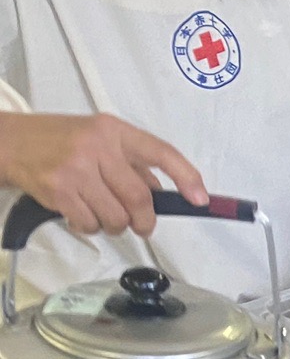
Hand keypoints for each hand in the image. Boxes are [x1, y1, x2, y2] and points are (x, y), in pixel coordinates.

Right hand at [0, 112, 206, 236]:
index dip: (186, 176)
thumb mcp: (99, 137)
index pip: (161, 152)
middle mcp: (97, 147)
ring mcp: (76, 169)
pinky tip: (81, 214)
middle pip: (140, 198)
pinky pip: (90, 224)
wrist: (9, 141)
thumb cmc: (59, 140)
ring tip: (101, 213)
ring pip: (116, 217)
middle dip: (144, 220)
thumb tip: (163, 190)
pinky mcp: (58, 190)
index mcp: (114, 131)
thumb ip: (132, 161)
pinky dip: (90, 227)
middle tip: (141, 225)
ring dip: (115, 225)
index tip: (200, 199)